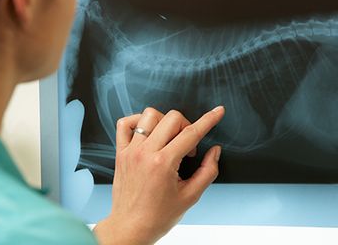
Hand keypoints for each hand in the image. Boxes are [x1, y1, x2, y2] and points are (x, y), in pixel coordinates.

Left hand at [94, 106, 224, 244]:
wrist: (130, 227)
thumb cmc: (158, 216)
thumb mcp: (190, 197)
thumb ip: (207, 171)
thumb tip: (215, 151)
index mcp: (163, 163)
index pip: (191, 133)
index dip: (209, 120)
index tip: (217, 112)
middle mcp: (145, 153)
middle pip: (172, 118)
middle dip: (187, 126)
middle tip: (187, 146)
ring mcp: (131, 150)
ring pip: (149, 115)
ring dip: (164, 122)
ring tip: (168, 138)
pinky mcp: (120, 152)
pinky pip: (125, 123)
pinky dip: (138, 121)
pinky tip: (148, 132)